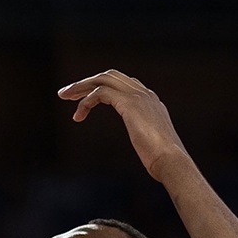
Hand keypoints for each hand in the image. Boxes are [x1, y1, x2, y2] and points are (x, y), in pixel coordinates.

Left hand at [57, 70, 185, 180]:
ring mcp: (138, 96)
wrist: (172, 161)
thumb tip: (148, 146)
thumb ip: (148, 136)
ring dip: (81, 86)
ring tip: (64, 96)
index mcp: (151, 101)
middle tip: (67, 93)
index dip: (102, 86)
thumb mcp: (154, 144)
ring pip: (103, 80)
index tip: (85, 97)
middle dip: (87, 82)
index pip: (124, 82)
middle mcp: (145, 94)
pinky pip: (100, 93)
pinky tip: (79, 115)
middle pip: (110, 76)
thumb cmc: (164, 160)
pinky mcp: (129, 103)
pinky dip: (86, 101)